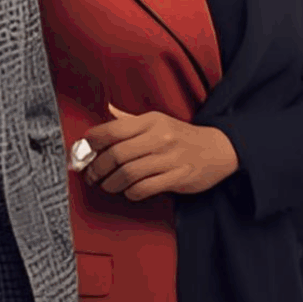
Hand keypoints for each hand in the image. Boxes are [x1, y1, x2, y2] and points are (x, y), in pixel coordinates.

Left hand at [80, 103, 237, 200]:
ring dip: (111, 183)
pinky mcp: (178, 177)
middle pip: (117, 155)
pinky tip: (129, 190)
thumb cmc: (182, 136)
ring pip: (128, 174)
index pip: (113, 130)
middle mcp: (161, 137)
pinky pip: (144, 188)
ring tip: (107, 185)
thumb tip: (107, 109)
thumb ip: (131, 120)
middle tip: (92, 174)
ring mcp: (170, 158)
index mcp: (153, 121)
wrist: (219, 149)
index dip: (92, 142)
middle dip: (98, 168)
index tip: (83, 151)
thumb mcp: (159, 121)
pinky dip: (130, 193)